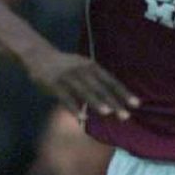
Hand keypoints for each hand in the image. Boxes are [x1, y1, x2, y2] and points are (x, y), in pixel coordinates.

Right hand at [22, 48, 139, 119]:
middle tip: (126, 116)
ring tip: (108, 113)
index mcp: (92, 66)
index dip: (124, 93)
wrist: (38, 55)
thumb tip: (114, 98)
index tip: (136, 104)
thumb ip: (97, 81)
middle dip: (114, 102)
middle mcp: (82, 70)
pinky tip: (82, 119)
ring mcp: (67, 77)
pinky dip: (74, 108)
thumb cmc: (66, 65)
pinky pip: (65, 98)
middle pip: (101, 88)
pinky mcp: (53, 84)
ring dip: (96, 103)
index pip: (111, 81)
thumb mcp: (83, 67)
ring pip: (84, 92)